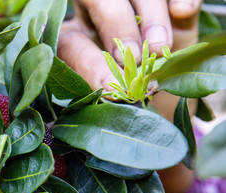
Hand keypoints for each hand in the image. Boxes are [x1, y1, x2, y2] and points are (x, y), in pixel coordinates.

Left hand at [57, 0, 202, 192]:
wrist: (164, 117)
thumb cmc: (128, 117)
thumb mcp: (113, 112)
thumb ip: (107, 99)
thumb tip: (110, 88)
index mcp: (72, 47)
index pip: (70, 43)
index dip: (90, 61)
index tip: (112, 86)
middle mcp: (96, 20)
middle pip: (97, 0)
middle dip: (117, 25)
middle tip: (140, 57)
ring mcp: (132, 8)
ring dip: (150, 14)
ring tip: (161, 47)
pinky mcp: (167, 7)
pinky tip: (184, 11)